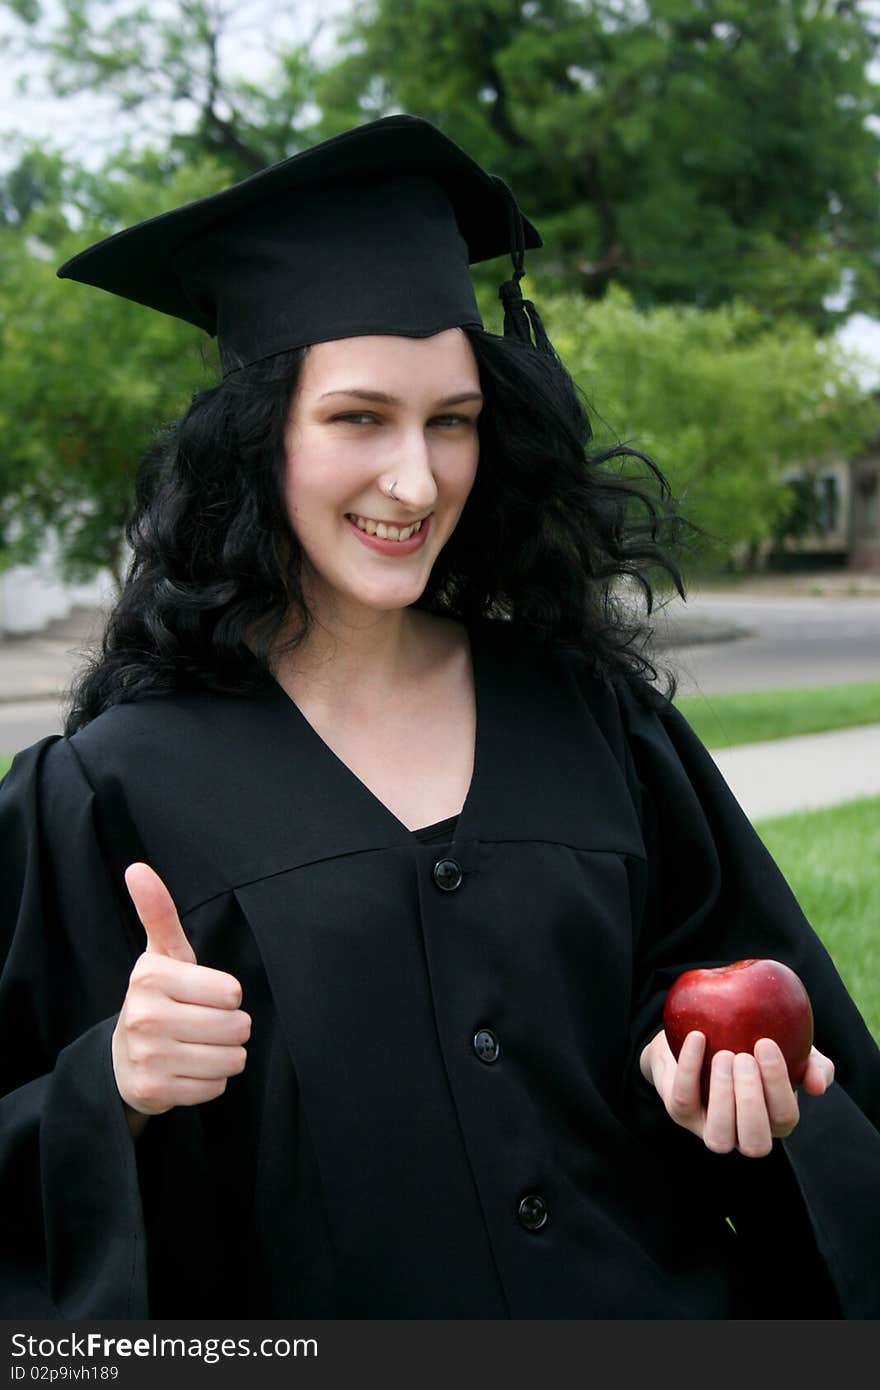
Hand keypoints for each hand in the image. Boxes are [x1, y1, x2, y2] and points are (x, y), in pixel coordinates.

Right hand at [111, 862, 250, 1124]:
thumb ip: (159, 912)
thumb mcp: (163, 954)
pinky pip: (215, 1087)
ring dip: (225, 1054)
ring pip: (230, 1059)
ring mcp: (148, 1057)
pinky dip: (211, 1080)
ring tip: (201, 1045)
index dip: (227, 995)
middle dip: (232, 1027)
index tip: (204, 994)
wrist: (123, 1058)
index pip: (231, 992)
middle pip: (235, 1027)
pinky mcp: (154, 1092)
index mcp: (151, 977)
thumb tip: (137, 868)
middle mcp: (145, 1017)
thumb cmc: (159, 997)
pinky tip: (189, 1068)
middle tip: (206, 1022)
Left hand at [639, 1029, 834, 1156]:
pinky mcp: (681, 1112)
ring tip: (723, 1055)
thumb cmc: (751, 1045)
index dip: (778, 1085)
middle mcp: (743, 1134)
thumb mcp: (788, 1048)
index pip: (784, 1118)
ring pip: (719, 1136)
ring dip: (723, 1095)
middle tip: (743, 1057)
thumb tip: (818, 1085)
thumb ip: (812, 1064)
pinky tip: (698, 1037)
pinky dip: (690, 1068)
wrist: (698, 1035)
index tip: (766, 1044)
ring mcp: (710, 1128)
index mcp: (773, 1120)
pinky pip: (684, 1098)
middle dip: (751, 1101)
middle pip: (755, 1141)